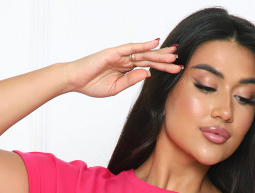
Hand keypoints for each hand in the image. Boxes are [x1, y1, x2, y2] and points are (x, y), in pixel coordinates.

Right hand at [66, 38, 180, 96]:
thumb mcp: (116, 87)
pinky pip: (132, 47)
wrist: (75, 81)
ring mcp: (120, 55)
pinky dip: (143, 44)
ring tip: (173, 54)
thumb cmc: (92, 84)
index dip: (162, 68)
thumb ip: (131, 80)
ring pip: (144, 53)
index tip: (176, 70)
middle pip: (149, 59)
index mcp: (126, 69)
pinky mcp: (114, 52)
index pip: (148, 67)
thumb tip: (148, 74)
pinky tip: (155, 42)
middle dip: (165, 60)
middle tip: (180, 61)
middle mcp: (125, 60)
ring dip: (158, 54)